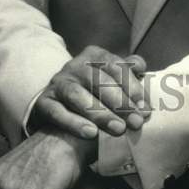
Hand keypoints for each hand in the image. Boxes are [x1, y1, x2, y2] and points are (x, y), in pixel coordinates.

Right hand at [29, 46, 150, 138]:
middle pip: (98, 81)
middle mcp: (74, 66)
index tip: (144, 107)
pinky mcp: (43, 103)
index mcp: (94, 55)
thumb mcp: (111, 79)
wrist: (58, 108)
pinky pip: (57, 113)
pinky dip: (74, 123)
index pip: (115, 65)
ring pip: (77, 96)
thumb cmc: (94, 93)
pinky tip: (91, 134)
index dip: (132, 86)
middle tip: (135, 122)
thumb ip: (127, 73)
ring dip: (100, 113)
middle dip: (120, 102)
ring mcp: (57, 83)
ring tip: (119, 129)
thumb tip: (140, 67)